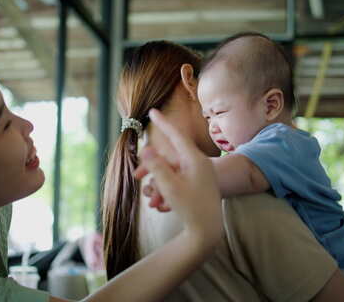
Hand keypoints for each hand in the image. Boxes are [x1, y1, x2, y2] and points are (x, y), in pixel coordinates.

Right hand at [134, 109, 221, 243]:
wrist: (207, 232)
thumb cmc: (190, 208)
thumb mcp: (169, 187)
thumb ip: (157, 167)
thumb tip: (146, 149)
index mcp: (195, 160)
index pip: (176, 136)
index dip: (163, 123)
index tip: (152, 111)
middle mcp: (198, 164)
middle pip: (169, 158)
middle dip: (151, 169)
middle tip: (136, 177)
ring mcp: (198, 175)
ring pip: (170, 172)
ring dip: (157, 184)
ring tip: (151, 201)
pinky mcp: (196, 186)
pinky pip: (176, 181)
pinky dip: (165, 190)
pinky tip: (158, 205)